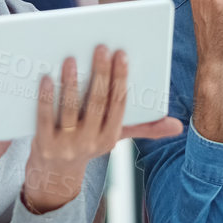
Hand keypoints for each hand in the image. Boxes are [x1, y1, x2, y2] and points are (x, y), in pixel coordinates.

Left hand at [23, 47, 182, 212]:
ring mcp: (66, 145)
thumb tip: (178, 126)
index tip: (121, 54)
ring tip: (71, 59)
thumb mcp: (114, 137)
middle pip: (97, 103)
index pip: (118, 104)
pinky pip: (44, 118)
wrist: (54, 174)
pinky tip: (47, 78)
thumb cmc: (87, 143)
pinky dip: (46, 98)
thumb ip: (144, 128)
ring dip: (71, 83)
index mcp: (110, 137)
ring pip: (70, 110)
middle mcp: (90, 143)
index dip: (120, 78)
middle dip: (101, 74)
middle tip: (101, 48)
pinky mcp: (44, 145)